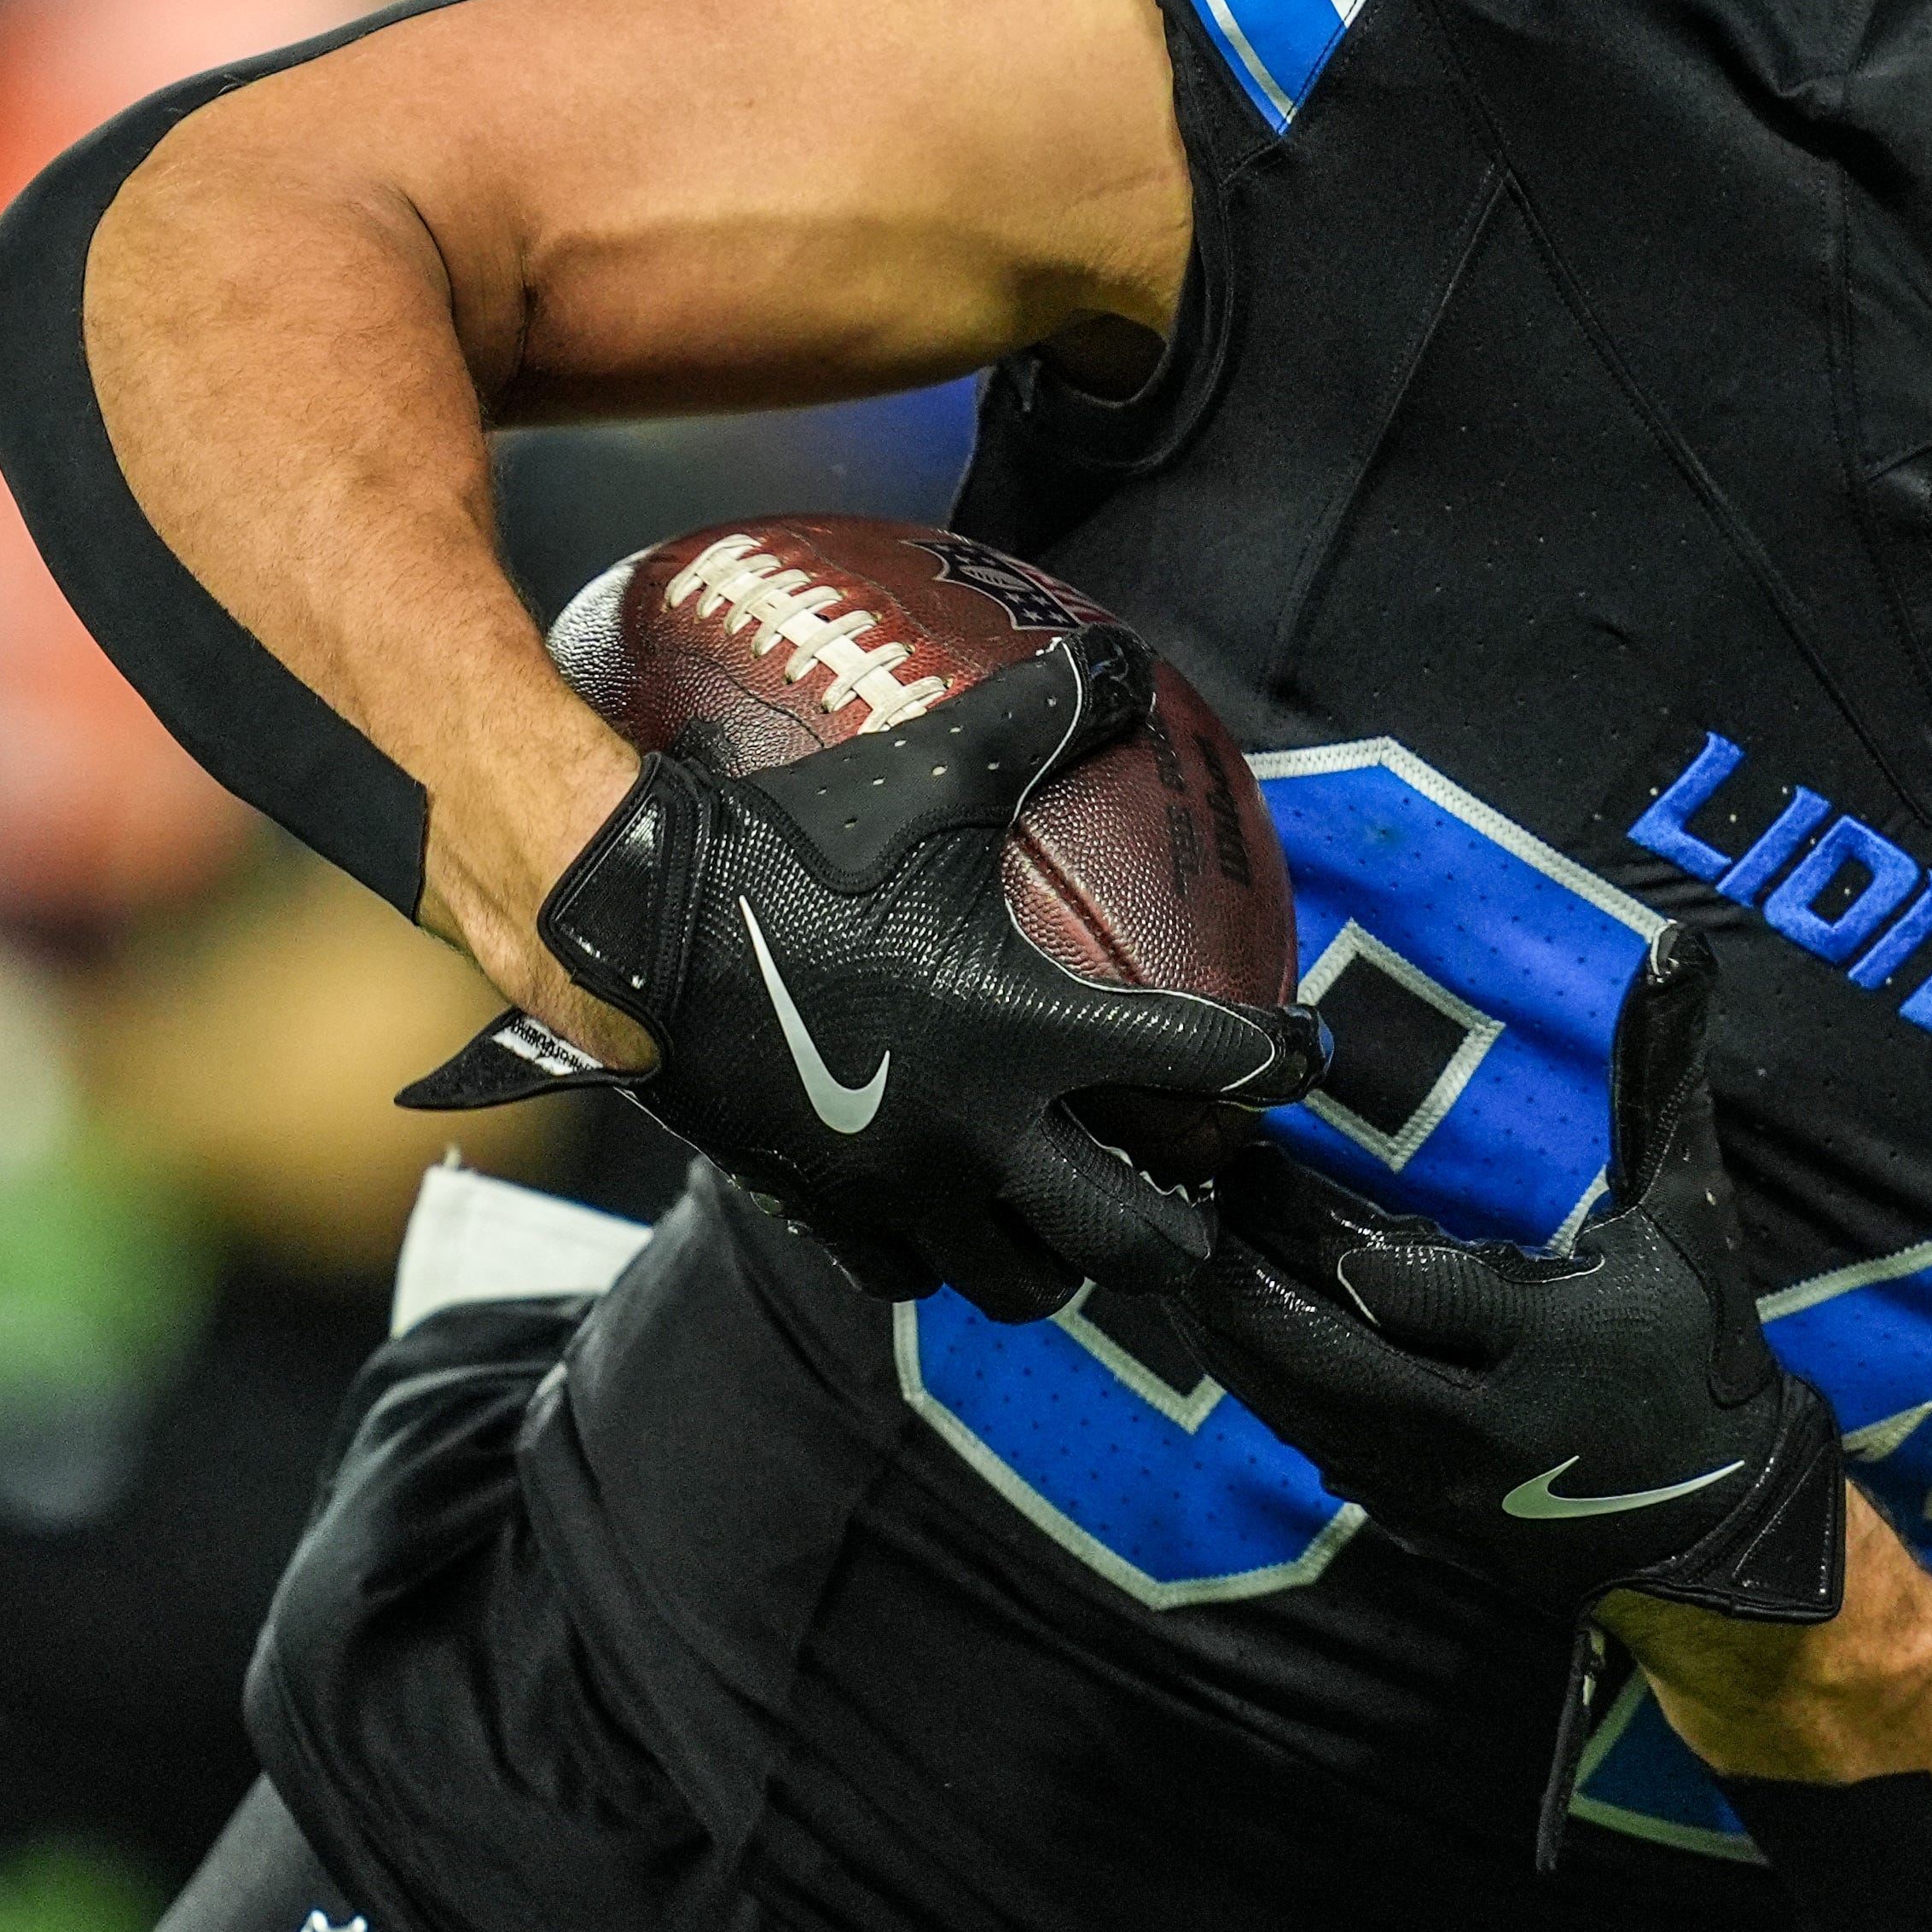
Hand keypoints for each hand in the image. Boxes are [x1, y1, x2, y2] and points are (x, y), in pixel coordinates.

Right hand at [402, 629, 1320, 1319]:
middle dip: (1185, 1222)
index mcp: (1027, 1031)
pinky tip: (953, 1216)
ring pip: (1020, 1279)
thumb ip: (1041, 712)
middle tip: (1201, 1184)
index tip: (1305, 1054)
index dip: (1278, 1062)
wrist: (626, 926)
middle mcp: (978, 1132)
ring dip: (1066, 1259)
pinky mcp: (820, 1212)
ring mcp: (897, 1189)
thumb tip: (1121, 652)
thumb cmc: (789, 841)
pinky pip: (906, 1276)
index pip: (1206, 1064)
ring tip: (1081, 1219)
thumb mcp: (932, 762)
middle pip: (1131, 1233)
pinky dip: (946, 1260)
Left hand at [1182, 930, 1843, 1625]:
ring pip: (1295, 1402)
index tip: (1252, 1161)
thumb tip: (1679, 944)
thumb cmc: (1704, 1351)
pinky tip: (1217, 1308)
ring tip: (1173, 1232)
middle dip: (1239, 1273)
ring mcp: (1431, 1478)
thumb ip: (1665, 1081)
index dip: (1326, 1235)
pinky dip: (1259, 1372)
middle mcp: (1475, 1423)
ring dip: (1229, 1321)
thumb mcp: (1692, 1213)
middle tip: (1178, 1186)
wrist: (1708, 1527)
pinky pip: (1307, 1435)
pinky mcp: (1406, 1504)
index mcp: (1546, 1343)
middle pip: (1320, 1354)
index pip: (1411, 1289)